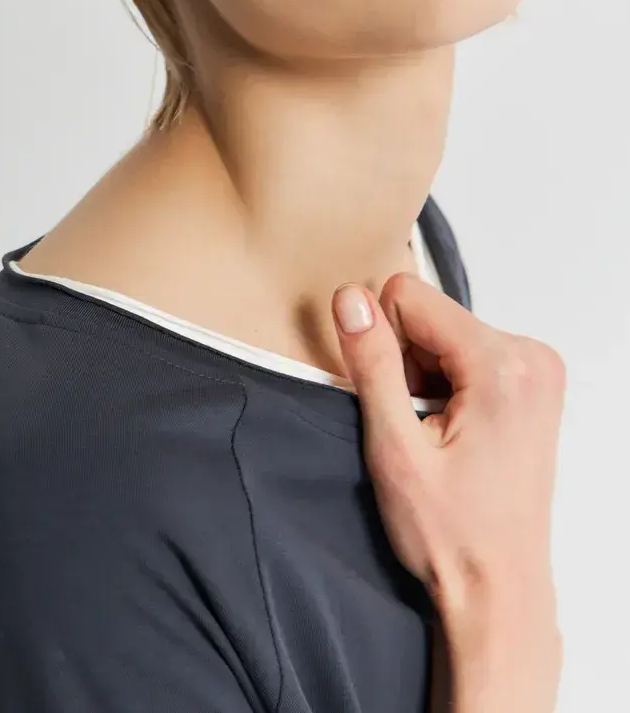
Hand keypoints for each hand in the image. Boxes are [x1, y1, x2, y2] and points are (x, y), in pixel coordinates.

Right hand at [330, 275, 565, 614]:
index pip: (408, 296)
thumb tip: (350, 300)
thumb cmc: (452, 536)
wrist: (498, 592)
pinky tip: (452, 436)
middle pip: (430, 315)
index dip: (382, 345)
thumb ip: (372, 364)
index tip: (397, 404)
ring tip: (436, 439)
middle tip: (417, 430)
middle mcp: (532, 357)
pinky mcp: (532, 385)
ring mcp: (538, 371)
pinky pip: (466, 354)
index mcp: (504, 365)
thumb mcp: (394, 448)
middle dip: (407, 364)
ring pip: (444, 334)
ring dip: (426, 379)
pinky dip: (447, 387)